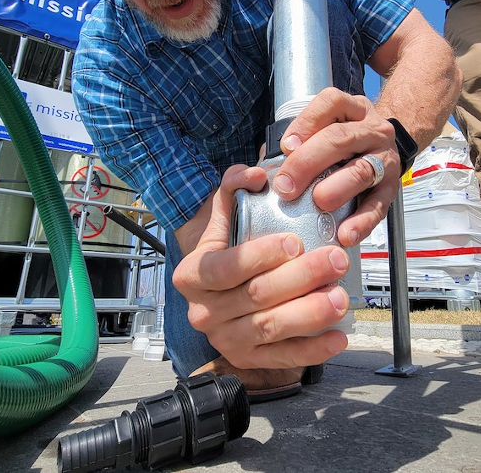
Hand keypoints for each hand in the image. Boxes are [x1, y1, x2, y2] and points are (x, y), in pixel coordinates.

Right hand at [172, 164, 350, 369]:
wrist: (215, 291)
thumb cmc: (225, 250)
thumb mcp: (221, 217)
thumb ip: (233, 187)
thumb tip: (255, 174)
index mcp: (192, 274)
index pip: (225, 267)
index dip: (261, 256)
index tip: (296, 242)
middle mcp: (203, 310)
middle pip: (256, 296)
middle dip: (301, 278)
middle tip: (335, 259)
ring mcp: (224, 339)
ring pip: (270, 328)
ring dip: (310, 313)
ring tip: (341, 296)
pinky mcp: (246, 359)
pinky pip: (281, 358)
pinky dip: (312, 350)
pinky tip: (338, 336)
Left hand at [273, 87, 400, 246]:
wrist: (385, 149)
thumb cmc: (341, 143)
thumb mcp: (323, 130)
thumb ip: (296, 144)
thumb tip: (262, 168)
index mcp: (352, 110)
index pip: (331, 103)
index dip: (306, 123)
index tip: (285, 147)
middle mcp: (371, 130)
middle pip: (340, 139)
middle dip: (308, 162)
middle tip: (286, 186)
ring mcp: (385, 158)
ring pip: (362, 170)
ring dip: (337, 188)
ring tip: (318, 202)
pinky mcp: (392, 189)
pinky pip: (378, 206)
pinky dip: (361, 221)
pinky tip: (345, 233)